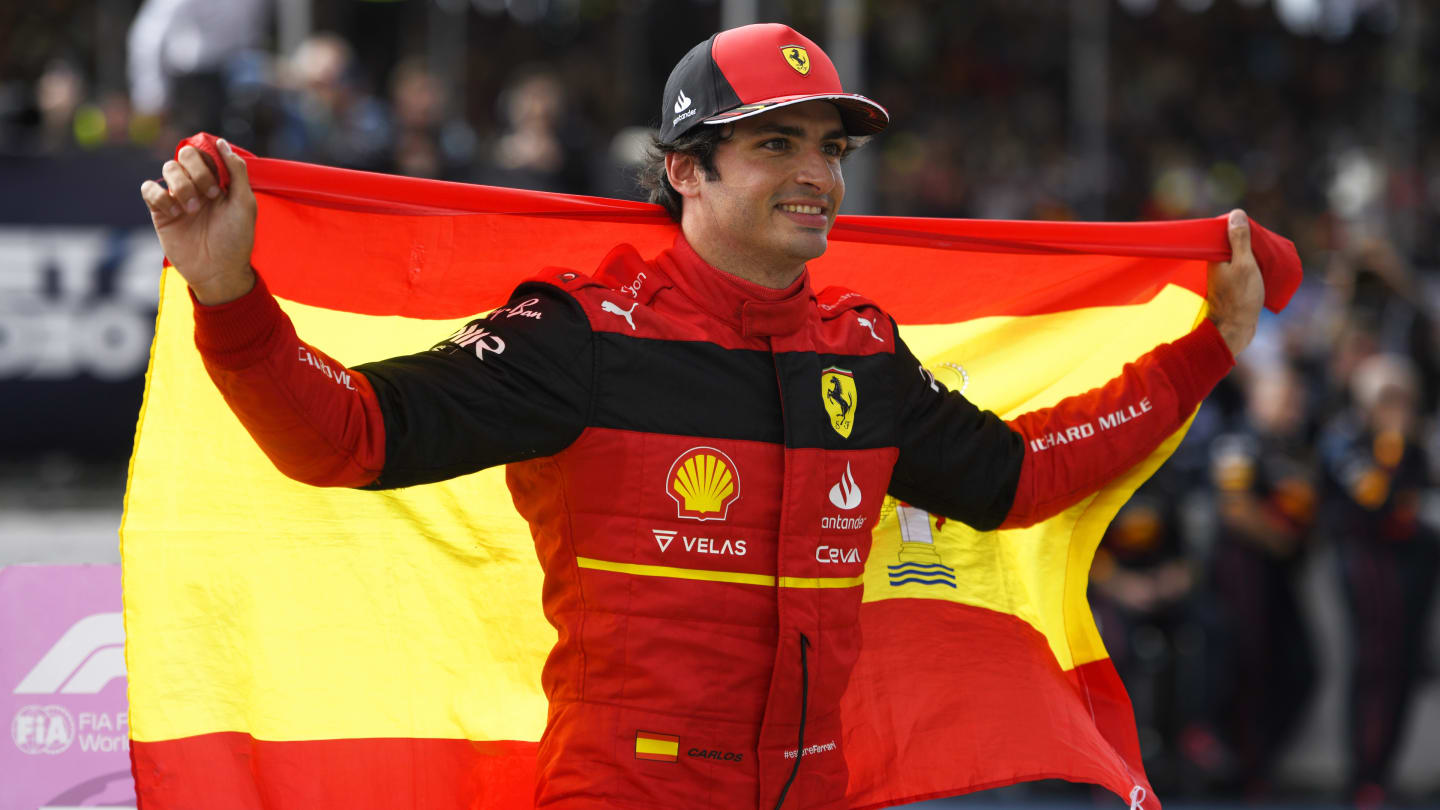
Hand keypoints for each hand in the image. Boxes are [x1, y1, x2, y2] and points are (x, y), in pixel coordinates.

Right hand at [139, 139, 256, 304]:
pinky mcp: (160, 211)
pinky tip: (175, 214)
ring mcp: (177, 196)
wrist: (218, 270)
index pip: (205, 151)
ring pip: (167, 168)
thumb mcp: (245, 202)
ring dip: (182, 185)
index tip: (221, 183)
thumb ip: (236, 170)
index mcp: (218, 179)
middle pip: (184, 154)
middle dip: (198, 172)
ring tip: (194, 210)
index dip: (211, 161)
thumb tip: (221, 142)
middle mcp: (196, 184)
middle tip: (211, 196)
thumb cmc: (236, 238)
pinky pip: (149, 189)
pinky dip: (160, 196)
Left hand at [1206, 209, 1264, 355]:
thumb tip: (1236, 214)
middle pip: (1233, 245)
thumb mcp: (1244, 264)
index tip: (1255, 231)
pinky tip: (1264, 270)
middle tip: (1265, 245)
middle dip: (1249, 242)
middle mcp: (1216, 266)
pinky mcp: (1232, 287)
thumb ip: (1239, 240)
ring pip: (1239, 258)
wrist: (1236, 330)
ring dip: (1253, 255)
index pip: (1224, 233)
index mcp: (1214, 257)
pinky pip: (1243, 270)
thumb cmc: (1240, 298)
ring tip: (1268, 257)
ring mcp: (1224, 277)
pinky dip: (1253, 267)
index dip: (1240, 229)